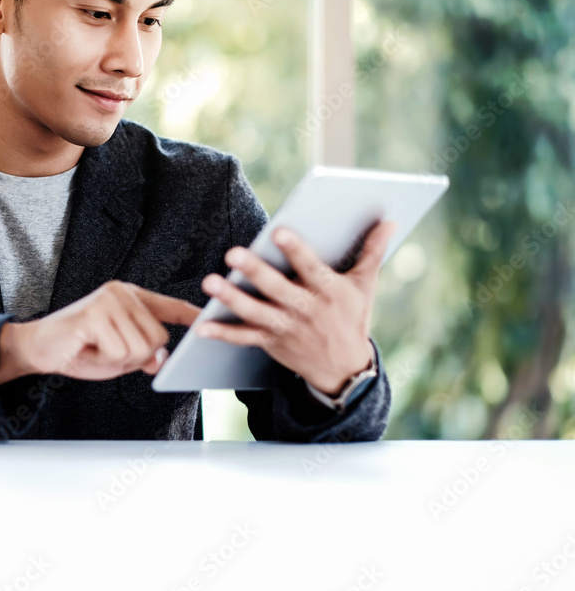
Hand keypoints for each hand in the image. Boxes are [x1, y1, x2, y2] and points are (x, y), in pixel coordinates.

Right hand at [0, 281, 201, 383]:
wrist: (37, 348)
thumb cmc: (78, 349)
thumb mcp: (119, 355)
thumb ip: (144, 353)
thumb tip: (161, 358)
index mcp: (130, 297)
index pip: (170, 306)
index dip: (192, 315)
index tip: (212, 318)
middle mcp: (121, 293)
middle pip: (158, 338)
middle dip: (138, 357)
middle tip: (108, 351)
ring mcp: (108, 301)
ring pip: (141, 348)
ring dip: (119, 360)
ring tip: (96, 349)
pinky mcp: (94, 314)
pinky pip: (119, 351)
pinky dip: (104, 360)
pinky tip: (88, 349)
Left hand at [195, 221, 397, 394]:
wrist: (344, 369)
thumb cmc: (352, 318)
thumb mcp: (365, 286)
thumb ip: (372, 251)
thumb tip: (389, 221)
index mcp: (329, 291)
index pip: (311, 267)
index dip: (296, 251)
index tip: (279, 231)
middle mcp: (306, 310)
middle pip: (277, 289)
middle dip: (256, 272)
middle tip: (233, 254)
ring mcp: (286, 328)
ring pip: (256, 312)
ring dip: (232, 299)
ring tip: (210, 282)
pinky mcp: (271, 342)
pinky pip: (244, 338)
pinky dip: (222, 334)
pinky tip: (201, 326)